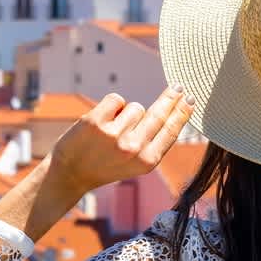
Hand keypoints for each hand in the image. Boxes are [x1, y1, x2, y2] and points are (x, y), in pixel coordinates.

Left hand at [41, 88, 196, 198]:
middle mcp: (133, 149)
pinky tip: (102, 122)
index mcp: (147, 161)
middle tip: (178, 87)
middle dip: (171, 98)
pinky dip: (111, 107)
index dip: (182, 113)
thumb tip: (173, 110)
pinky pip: (117, 99)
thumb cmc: (106, 165)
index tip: (190, 98)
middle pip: (159, 113)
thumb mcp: (136, 164)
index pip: (171, 131)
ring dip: (126, 114)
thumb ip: (153, 142)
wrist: (70, 174)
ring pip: (135, 107)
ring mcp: (114, 135)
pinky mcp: (96, 122)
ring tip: (111, 132)